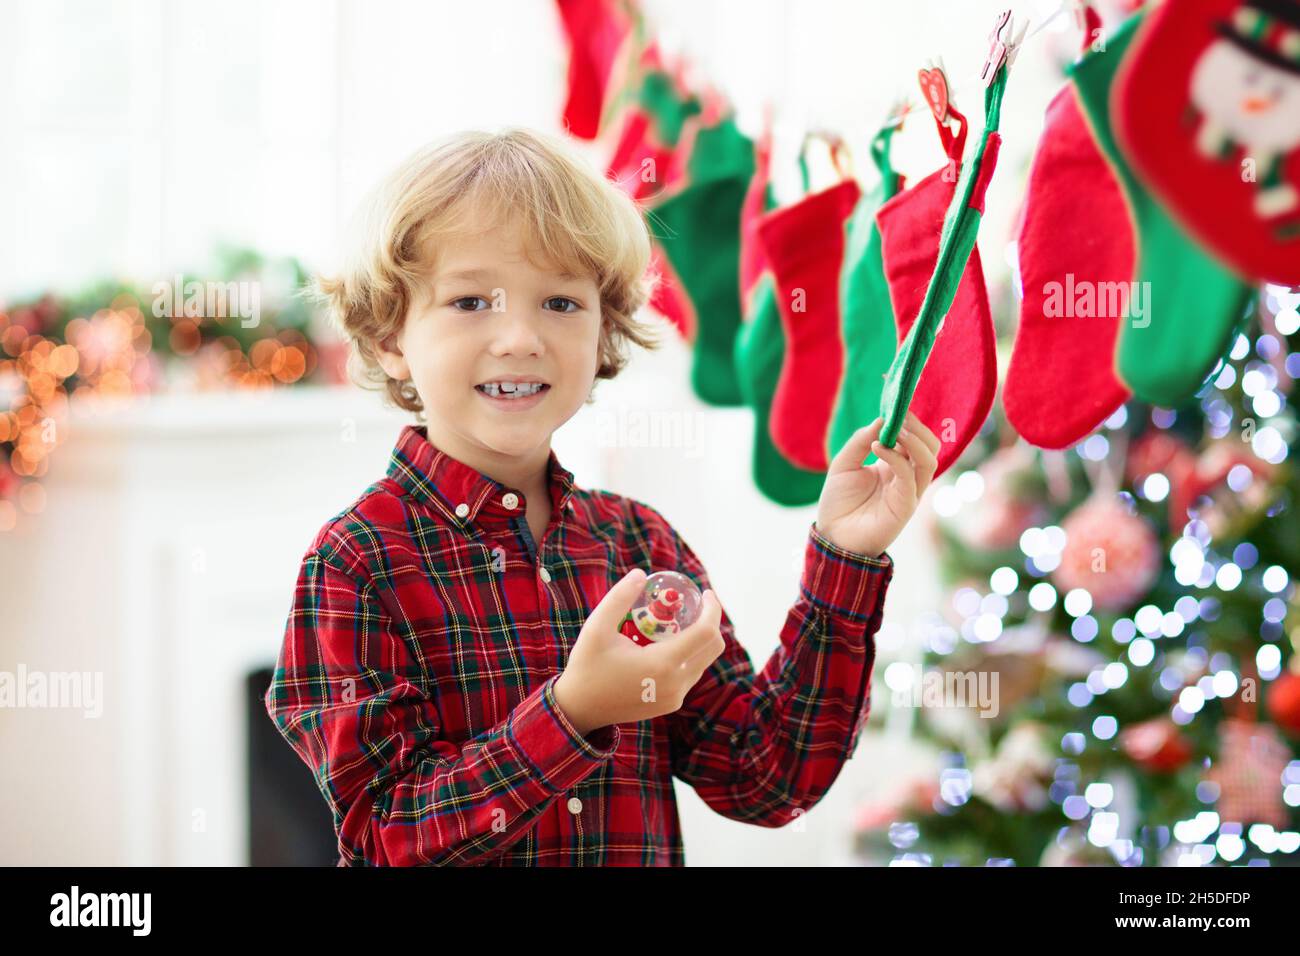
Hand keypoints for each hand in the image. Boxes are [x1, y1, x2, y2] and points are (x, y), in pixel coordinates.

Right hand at [553, 568, 725, 735]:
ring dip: (699, 640)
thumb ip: (619, 598)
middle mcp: (676, 683)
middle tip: (697, 604)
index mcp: (663, 663)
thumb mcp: (597, 627)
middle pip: (713, 647)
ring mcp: (675, 697)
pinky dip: (689, 656)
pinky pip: (690, 675)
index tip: (705, 593)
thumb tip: (641, 574)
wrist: (580, 709)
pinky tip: (667, 644)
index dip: (712, 609)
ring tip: (678, 622)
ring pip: (703, 662)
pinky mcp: (670, 704)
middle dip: (711, 622)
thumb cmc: (587, 665)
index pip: (706, 632)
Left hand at [814, 410, 939, 557]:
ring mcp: (909, 491)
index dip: (908, 421)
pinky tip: (878, 447)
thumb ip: (861, 441)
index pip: (914, 438)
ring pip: (929, 459)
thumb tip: (882, 420)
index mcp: (894, 465)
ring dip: (914, 440)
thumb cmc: (838, 503)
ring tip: (894, 429)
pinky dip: (897, 456)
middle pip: (930, 446)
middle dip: (918, 428)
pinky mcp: (906, 505)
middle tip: (899, 416)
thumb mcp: (843, 464)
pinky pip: (910, 475)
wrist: (833, 537)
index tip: (895, 404)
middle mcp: (906, 477)